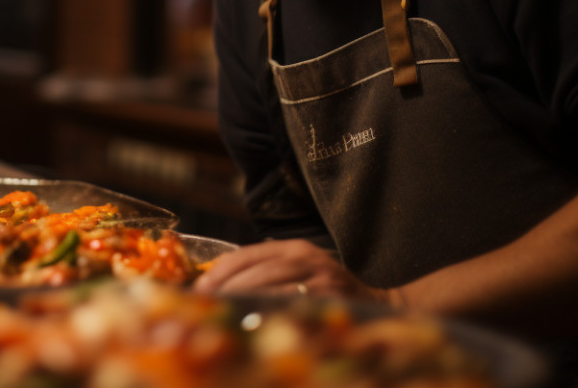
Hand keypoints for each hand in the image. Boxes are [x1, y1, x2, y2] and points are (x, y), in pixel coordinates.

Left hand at [193, 239, 401, 307]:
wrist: (378, 306)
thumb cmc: (325, 293)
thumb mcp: (297, 275)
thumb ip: (265, 278)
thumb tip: (214, 294)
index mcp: (294, 248)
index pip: (247, 254)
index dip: (220, 272)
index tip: (199, 291)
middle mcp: (308, 258)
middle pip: (257, 271)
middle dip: (227, 290)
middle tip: (204, 309)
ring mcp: (322, 281)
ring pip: (274, 289)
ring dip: (244, 304)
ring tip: (221, 319)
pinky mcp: (333, 303)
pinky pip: (294, 310)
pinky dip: (271, 318)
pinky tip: (253, 328)